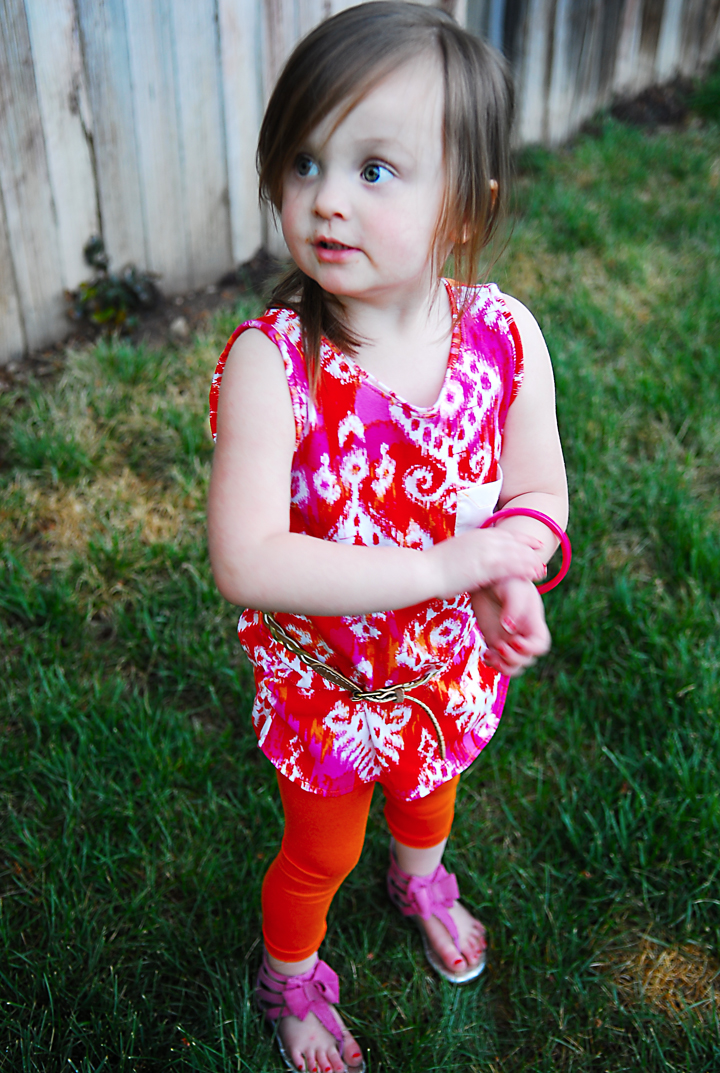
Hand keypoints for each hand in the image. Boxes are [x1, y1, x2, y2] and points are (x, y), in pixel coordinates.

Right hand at [427, 528, 545, 598]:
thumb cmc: (434, 566)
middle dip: (531, 552)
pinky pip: (510, 568)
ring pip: (516, 555)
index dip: (523, 539)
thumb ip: (469, 552)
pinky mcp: (485, 567)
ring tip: (542, 571)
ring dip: (531, 563)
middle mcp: (484, 540)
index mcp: (477, 534)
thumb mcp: (455, 552)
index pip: (506, 534)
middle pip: (515, 544)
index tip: (535, 544)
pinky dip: (523, 571)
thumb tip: (473, 558)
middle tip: (542, 561)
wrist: (423, 571)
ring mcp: (485, 553)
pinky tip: (533, 577)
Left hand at [471, 577, 550, 676]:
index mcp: (533, 622)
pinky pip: (497, 661)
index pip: (540, 645)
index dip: (530, 649)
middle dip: (514, 658)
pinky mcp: (494, 640)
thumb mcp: (512, 589)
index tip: (515, 640)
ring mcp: (508, 639)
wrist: (488, 577)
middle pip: (527, 659)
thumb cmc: (506, 579)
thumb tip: (509, 628)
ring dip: (503, 666)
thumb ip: (513, 607)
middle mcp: (523, 634)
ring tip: (491, 654)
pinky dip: (492, 663)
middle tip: (499, 646)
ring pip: (513, 665)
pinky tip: (485, 654)